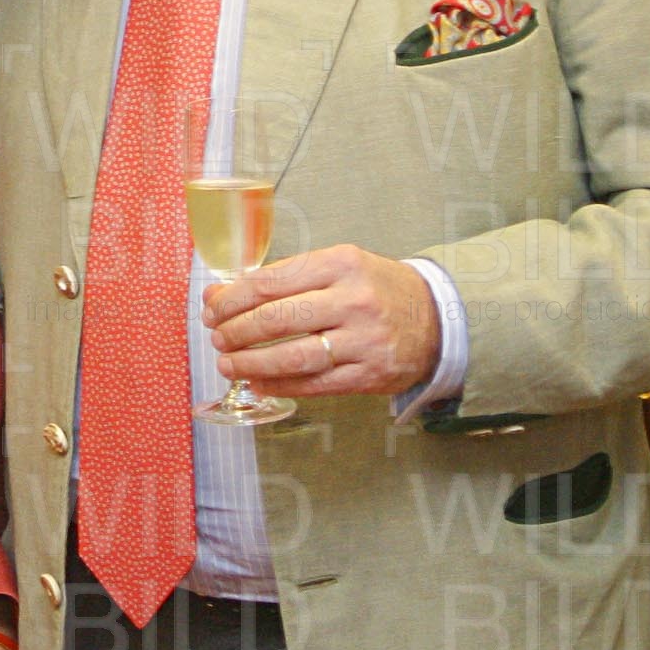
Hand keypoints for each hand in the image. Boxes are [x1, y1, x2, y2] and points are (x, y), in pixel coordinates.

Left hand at [202, 244, 438, 397]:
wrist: (437, 317)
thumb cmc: (375, 288)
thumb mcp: (336, 267)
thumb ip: (282, 279)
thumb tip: (220, 296)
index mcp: (341, 264)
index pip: (270, 282)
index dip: (232, 299)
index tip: (212, 308)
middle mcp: (353, 300)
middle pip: (277, 319)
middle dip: (236, 331)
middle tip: (217, 338)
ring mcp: (363, 340)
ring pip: (292, 356)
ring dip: (250, 362)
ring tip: (227, 363)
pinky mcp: (370, 375)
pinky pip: (314, 384)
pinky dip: (279, 385)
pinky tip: (257, 383)